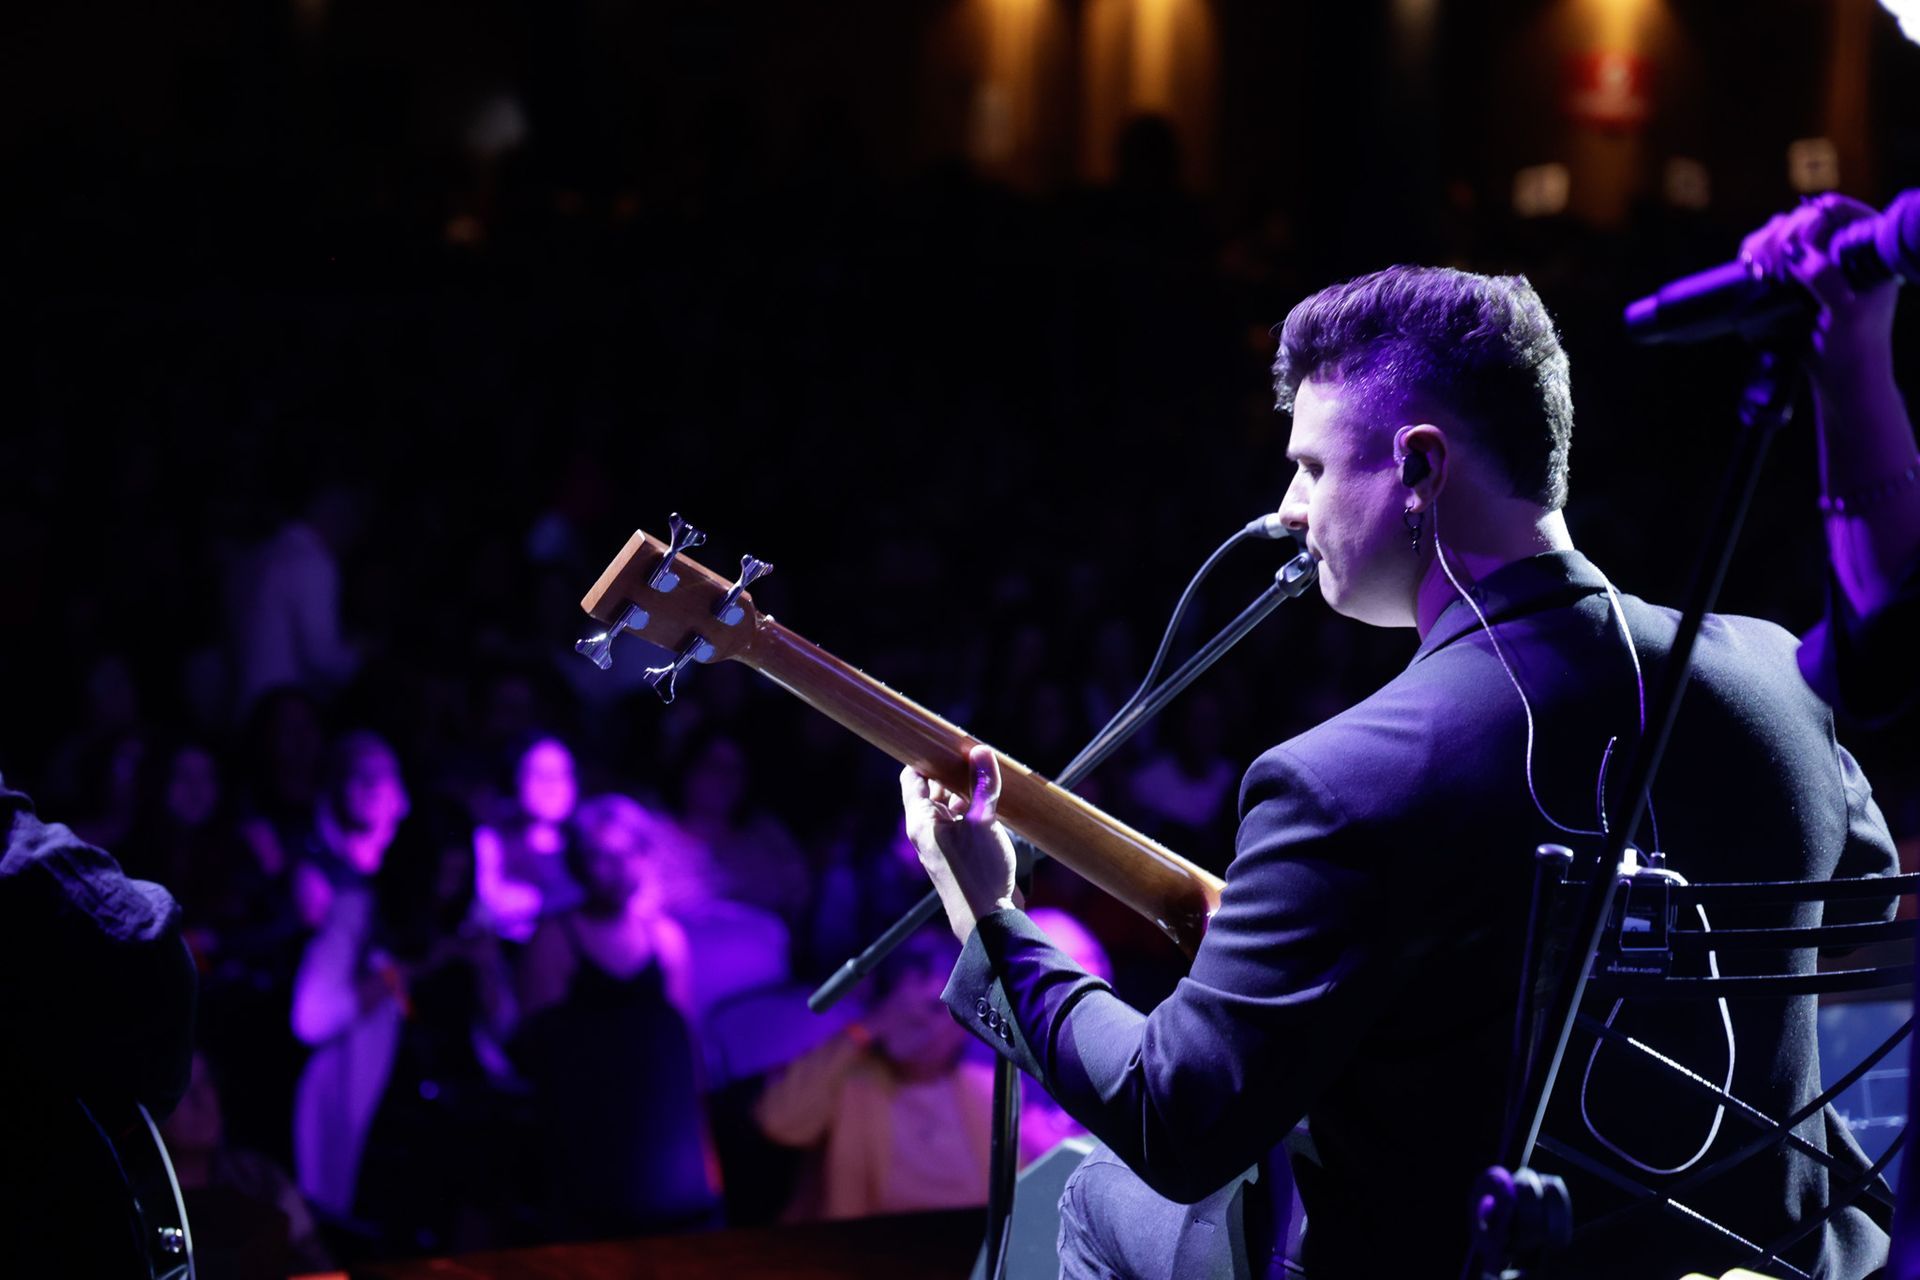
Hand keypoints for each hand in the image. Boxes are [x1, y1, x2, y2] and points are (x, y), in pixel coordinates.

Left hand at [901, 744, 1020, 943]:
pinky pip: (967, 821)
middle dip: (954, 770)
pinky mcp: (964, 853)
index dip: (926, 756)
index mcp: (921, 821)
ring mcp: (946, 842)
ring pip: (954, 804)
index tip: (944, 740)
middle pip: (935, 788)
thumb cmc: (979, 873)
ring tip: (990, 771)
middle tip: (975, 752)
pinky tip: (998, 799)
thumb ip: (982, 786)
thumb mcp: (984, 823)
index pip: (913, 777)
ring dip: (970, 789)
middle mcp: (929, 830)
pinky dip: (979, 808)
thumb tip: (981, 752)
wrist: (988, 922)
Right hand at [1740, 193, 1897, 376]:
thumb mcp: (1847, 313)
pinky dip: (1755, 255)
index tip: (1794, 244)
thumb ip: (1825, 278)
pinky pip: (1770, 255)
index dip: (1811, 219)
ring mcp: (1818, 265)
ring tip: (1756, 266)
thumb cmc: (1856, 347)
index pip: (1839, 211)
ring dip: (1764, 244)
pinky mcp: (1795, 281)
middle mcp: (1843, 251)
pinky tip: (1748, 266)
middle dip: (1780, 234)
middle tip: (1768, 262)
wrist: (1841, 379)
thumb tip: (1793, 252)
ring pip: (1783, 235)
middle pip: (1805, 219)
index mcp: (1869, 251)